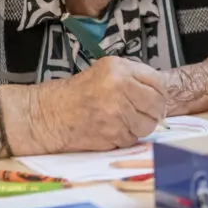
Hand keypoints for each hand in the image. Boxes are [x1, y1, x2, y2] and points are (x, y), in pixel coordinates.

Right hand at [0, 57, 167, 154]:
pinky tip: (112, 129)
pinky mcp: (114, 135)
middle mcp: (120, 88)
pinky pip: (134, 139)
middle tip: (141, 112)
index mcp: (119, 69)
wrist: (48, 115)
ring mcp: (118, 113)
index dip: (159, 93)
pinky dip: (127, 137)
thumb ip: (133, 77)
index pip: (158, 82)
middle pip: (157, 105)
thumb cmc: (77, 93)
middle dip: (153, 111)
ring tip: (123, 120)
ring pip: (148, 125)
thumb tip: (159, 92)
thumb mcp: (105, 71)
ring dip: (140, 126)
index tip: (154, 97)